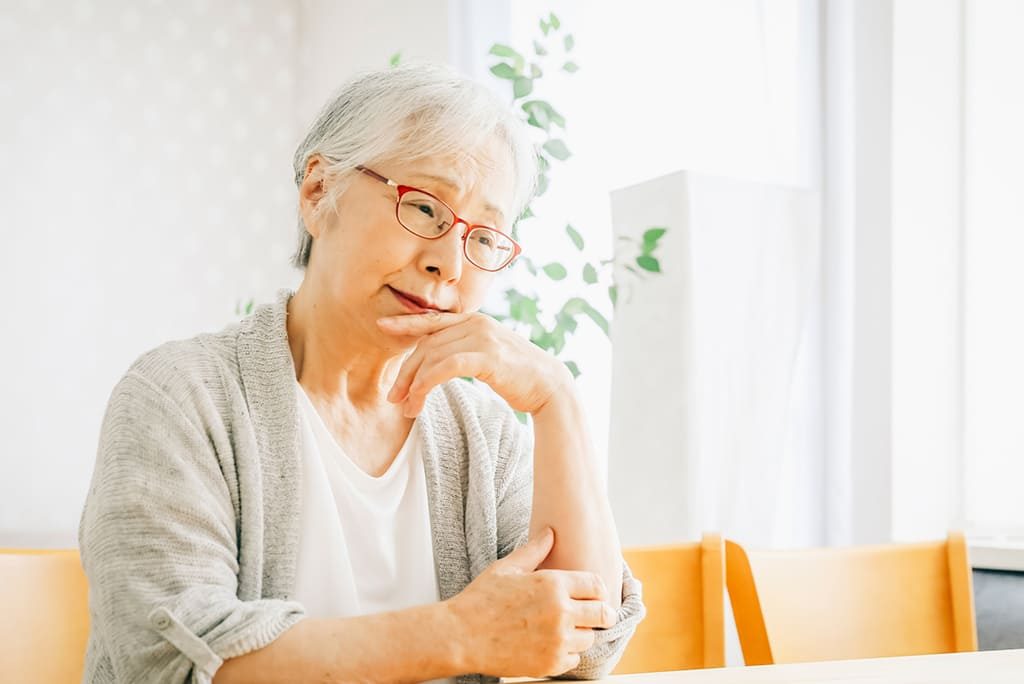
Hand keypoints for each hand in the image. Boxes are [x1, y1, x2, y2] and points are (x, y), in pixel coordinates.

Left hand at [377, 311, 571, 416]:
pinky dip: (427, 383)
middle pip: (427, 343)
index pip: (433, 321)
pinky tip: (420, 399)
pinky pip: (445, 367)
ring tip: (407, 408)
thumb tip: (439, 361)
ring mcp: (482, 337)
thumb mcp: (488, 355)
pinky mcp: (486, 356)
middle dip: (406, 372)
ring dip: (414, 384)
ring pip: (433, 356)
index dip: (406, 323)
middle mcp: (476, 323)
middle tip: (393, 396)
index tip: (382, 326)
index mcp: (475, 321)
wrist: (549, 385)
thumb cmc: (518, 376)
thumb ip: (465, 350)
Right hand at [445, 527, 617, 677]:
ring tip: (563, 629)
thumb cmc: (481, 600)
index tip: (594, 595)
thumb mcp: (507, 568)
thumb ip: (534, 550)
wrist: (460, 636)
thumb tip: (551, 532)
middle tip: (594, 615)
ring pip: (589, 638)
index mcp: (552, 584)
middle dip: (601, 614)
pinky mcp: (550, 663)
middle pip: (603, 614)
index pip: (597, 586)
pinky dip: (566, 654)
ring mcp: (556, 640)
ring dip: (581, 634)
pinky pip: (574, 659)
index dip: (598, 590)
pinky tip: (550, 644)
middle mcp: (560, 612)